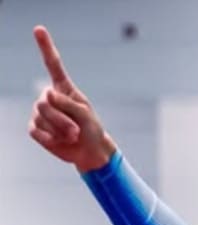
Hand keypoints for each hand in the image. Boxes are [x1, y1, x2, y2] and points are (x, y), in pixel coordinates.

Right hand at [28, 26, 115, 171]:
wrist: (89, 151)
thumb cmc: (91, 130)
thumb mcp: (85, 114)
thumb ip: (68, 103)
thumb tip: (47, 95)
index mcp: (64, 89)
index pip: (53, 65)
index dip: (45, 47)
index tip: (38, 29)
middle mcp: (49, 97)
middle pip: (45, 102)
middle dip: (62, 119)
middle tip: (76, 131)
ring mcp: (41, 113)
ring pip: (42, 118)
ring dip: (60, 130)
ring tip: (72, 135)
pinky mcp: (36, 128)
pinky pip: (36, 131)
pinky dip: (50, 139)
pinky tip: (60, 141)